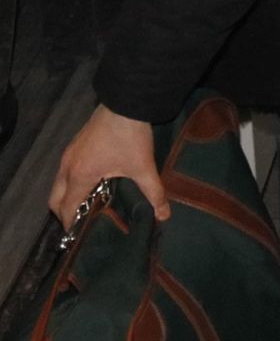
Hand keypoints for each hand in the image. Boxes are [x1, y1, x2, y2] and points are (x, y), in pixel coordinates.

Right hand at [49, 105, 168, 226]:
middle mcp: (67, 167)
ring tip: (88, 205)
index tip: (77, 237)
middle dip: (65, 213)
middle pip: (55, 199)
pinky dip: (71, 183)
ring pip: (58, 184)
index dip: (70, 225)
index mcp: (79, 176)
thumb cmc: (131, 136)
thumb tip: (164, 215)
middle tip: (82, 223)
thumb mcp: (143, 167)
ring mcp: (68, 154)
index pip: (66, 208)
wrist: (125, 102)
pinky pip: (64, 171)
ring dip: (67, 197)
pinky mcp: (74, 144)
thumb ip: (154, 193)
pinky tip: (92, 182)